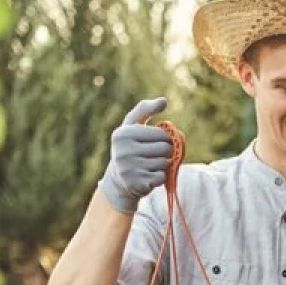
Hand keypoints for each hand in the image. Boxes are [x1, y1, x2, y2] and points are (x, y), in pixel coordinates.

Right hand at [98, 97, 173, 213]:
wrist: (119, 180)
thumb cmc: (130, 147)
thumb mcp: (132, 126)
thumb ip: (145, 110)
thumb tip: (164, 100)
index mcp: (124, 134)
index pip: (162, 134)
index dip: (165, 138)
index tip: (156, 141)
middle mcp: (124, 151)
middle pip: (166, 149)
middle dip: (166, 152)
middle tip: (155, 155)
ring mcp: (130, 169)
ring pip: (165, 163)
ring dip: (163, 165)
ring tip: (150, 165)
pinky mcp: (137, 184)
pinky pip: (162, 177)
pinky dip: (160, 177)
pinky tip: (148, 176)